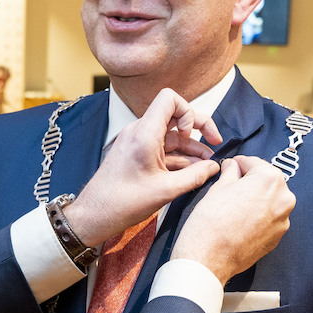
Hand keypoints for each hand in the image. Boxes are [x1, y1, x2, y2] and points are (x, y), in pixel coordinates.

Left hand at [66, 88, 222, 246]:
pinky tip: (194, 171)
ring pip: (172, 135)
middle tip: (216, 142)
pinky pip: (164, 148)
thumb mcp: (166, 191)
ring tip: (208, 164)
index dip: (188, 112)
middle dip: (199, 127)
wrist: (96, 214)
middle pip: (176, 115)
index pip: (170, 99)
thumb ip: (195, 177)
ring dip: (191, 147)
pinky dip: (180, 156)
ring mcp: (139, 142)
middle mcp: (140, 132)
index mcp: (144, 133)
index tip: (190, 135)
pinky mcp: (138, 154)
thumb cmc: (122, 202)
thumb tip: (214, 167)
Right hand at [173, 156, 295, 284]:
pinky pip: (269, 219)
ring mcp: (282, 220)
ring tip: (234, 206)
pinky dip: (258, 217)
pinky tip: (240, 220)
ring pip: (269, 201)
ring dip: (255, 199)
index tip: (232, 166)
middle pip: (266, 181)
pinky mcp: (277, 237)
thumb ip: (231, 172)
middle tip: (231, 186)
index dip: (239, 164)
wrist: (209, 258)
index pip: (254, 163)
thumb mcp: (218, 187)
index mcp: (270, 180)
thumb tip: (233, 167)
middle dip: (250, 181)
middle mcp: (283, 198)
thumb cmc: (211, 224)